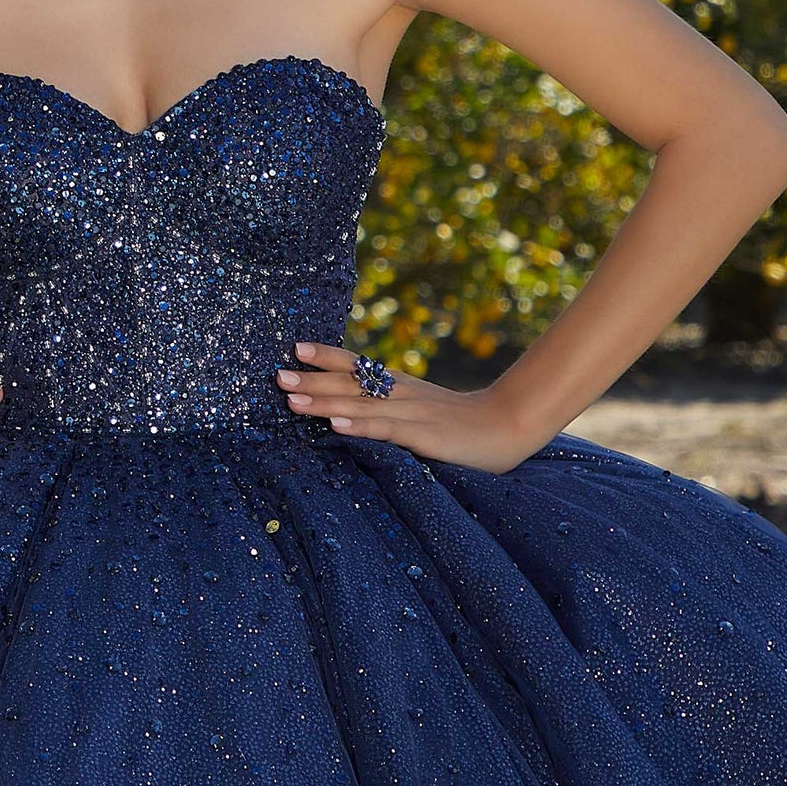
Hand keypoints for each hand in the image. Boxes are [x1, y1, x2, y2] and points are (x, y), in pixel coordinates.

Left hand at [275, 341, 543, 472]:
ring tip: (291, 397)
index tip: (295, 347)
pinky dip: (359, 427)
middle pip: (351, 383)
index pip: (359, 366)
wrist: (510, 426)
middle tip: (276, 373)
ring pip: (360, 405)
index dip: (328, 356)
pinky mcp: (424, 438)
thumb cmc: (463, 425)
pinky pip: (386, 431)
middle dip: (313, 379)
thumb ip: (391, 410)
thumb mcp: (422, 412)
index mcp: (400, 387)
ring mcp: (412, 415)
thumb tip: (352, 411)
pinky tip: (335, 426)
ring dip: (324, 401)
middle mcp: (401, 395)